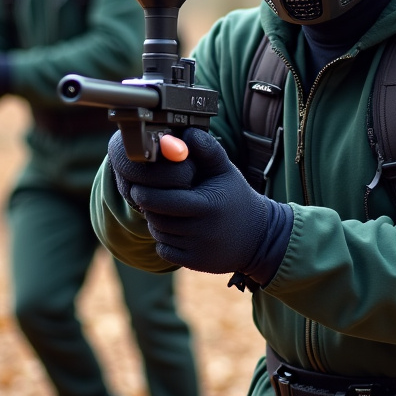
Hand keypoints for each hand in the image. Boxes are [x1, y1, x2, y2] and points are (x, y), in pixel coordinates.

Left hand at [109, 128, 289, 277]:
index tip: (137, 186)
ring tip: (163, 209)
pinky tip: (173, 228)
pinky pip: (164, 251)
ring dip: (156, 221)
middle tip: (146, 196)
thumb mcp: (225, 170)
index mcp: (207, 205)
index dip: (146, 194)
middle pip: (158, 218)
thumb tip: (186, 132)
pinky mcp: (195, 263)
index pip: (164, 201)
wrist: (258, 237)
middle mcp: (202, 230)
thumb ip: (206, 149)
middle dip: (149, 207)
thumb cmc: (235, 196)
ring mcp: (198, 249)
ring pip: (160, 234)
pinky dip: (163, 240)